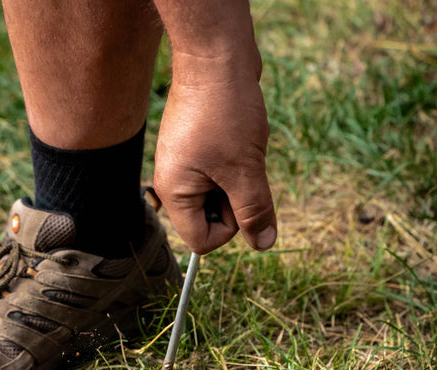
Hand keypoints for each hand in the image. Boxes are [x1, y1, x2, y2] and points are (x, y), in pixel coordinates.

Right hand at [153, 51, 276, 254]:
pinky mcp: (195, 151)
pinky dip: (234, 165)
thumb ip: (254, 211)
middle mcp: (172, 183)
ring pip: (217, 196)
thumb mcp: (245, 169)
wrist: (216, 57)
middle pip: (208, 220)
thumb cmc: (225, 112)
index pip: (201, 241)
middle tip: (241, 168)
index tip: (241, 196)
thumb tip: (263, 245)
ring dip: (237, 182)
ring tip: (238, 149)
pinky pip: (218, 175)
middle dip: (234, 202)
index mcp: (174, 193)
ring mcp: (183, 165)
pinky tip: (235, 138)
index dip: (229, 229)